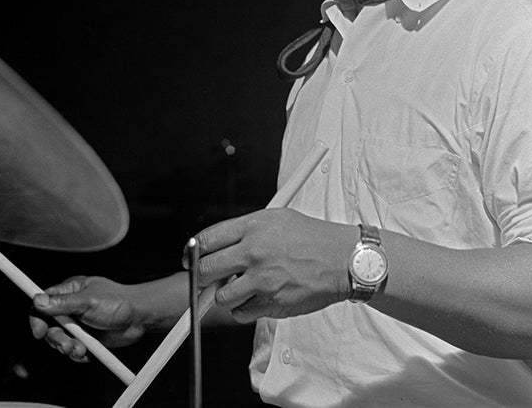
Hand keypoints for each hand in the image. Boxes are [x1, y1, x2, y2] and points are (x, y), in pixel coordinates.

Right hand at [29, 275, 147, 360]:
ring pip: (59, 340)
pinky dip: (77, 354)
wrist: (139, 318)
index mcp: (70, 291)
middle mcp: (71, 308)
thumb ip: (63, 303)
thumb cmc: (119, 301)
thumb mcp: (88, 300)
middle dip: (56, 338)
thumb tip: (38, 300)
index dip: (38, 318)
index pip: (43, 303)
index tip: (40, 331)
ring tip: (81, 349)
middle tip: (67, 343)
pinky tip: (87, 353)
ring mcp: (78, 324)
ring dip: (67, 348)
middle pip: (48, 326)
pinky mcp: (86, 339)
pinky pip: (72, 350)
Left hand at [192, 208, 354, 323]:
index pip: (207, 239)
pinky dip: (245, 308)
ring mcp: (261, 279)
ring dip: (225, 295)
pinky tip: (259, 296)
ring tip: (242, 286)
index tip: (190, 258)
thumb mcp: (278, 218)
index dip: (193, 251)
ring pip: (221, 296)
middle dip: (200, 278)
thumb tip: (221, 244)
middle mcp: (253, 251)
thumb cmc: (313, 238)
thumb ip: (248, 231)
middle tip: (204, 279)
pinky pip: (242, 312)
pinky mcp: (270, 302)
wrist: (342, 259)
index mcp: (253, 226)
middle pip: (205, 270)